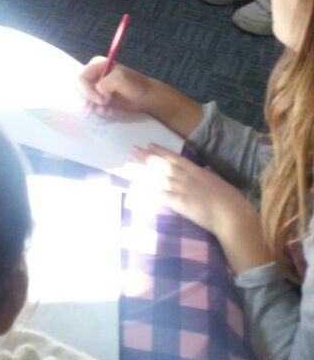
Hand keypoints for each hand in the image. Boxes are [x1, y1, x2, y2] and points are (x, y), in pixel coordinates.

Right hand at [78, 56, 160, 114]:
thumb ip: (105, 84)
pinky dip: (98, 110)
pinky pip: (92, 105)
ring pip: (85, 98)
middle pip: (79, 88)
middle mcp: (94, 74)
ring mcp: (96, 86)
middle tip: (102, 106)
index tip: (100, 100)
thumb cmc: (135, 85)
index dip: (87, 91)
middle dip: (89, 99)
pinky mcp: (100, 97)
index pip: (81, 78)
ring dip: (94, 107)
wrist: (146, 97)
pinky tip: (108, 111)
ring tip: (107, 110)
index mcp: (97, 64)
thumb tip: (99, 96)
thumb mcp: (120, 79)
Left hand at [132, 144, 255, 236]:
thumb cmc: (230, 199)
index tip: (149, 145)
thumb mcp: (219, 181)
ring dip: (141, 171)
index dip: (161, 151)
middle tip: (133, 150)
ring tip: (128, 166)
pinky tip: (137, 188)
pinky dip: (147, 191)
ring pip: (156, 177)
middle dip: (146, 158)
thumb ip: (210, 174)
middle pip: (161, 165)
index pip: (174, 158)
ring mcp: (181, 189)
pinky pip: (159, 195)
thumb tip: (207, 168)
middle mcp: (185, 177)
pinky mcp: (178, 203)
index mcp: (196, 170)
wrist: (230, 215)